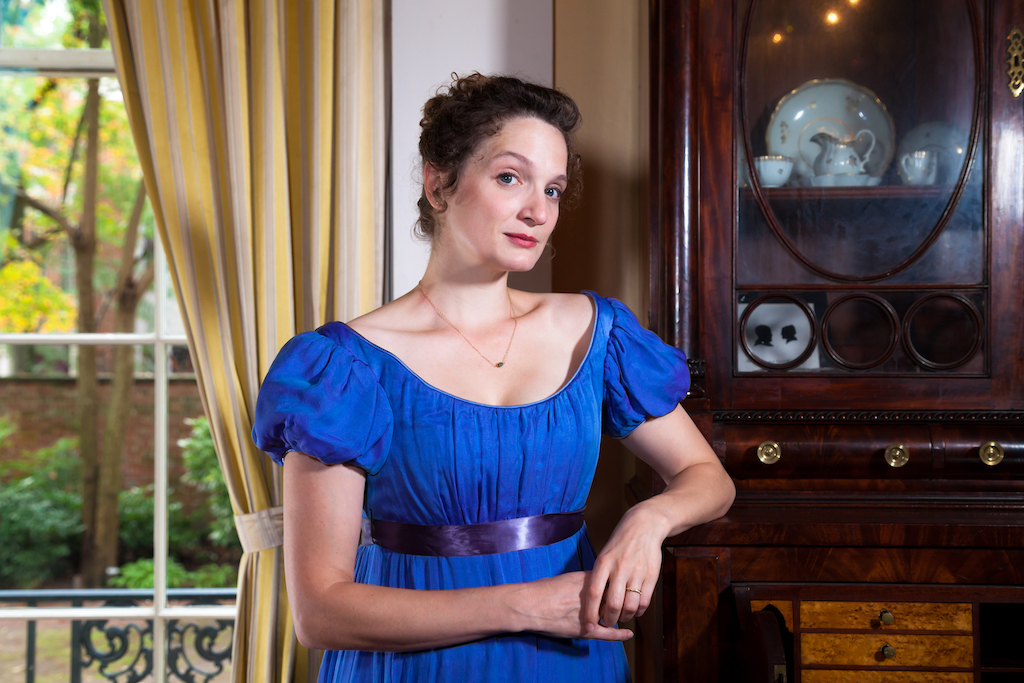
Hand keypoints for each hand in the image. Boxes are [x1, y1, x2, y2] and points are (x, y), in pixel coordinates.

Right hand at [507, 572, 632, 641]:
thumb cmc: (544, 590)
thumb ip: (584, 580)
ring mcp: (591, 613)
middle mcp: (594, 596)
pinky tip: (628, 633)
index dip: (618, 584)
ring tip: (625, 612)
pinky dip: (619, 634)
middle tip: (626, 597)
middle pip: (616, 597)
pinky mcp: (586, 629)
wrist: (531, 605)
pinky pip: (607, 633)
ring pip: (612, 613)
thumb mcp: (567, 578)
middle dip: (622, 598)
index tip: (622, 584)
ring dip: (618, 613)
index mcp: (589, 581)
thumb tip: (595, 581)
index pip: (612, 581)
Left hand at [582, 504, 667, 628]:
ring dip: (625, 617)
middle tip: (608, 622)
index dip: (590, 613)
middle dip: (609, 619)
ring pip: (630, 606)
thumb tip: (594, 604)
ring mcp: (637, 572)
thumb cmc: (620, 544)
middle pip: (613, 604)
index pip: (593, 593)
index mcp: (603, 563)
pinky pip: (645, 601)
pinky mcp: (652, 575)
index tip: (587, 625)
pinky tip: (635, 610)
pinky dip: (639, 611)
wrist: (644, 526)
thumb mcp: (604, 555)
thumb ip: (600, 577)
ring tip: (622, 617)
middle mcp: (620, 568)